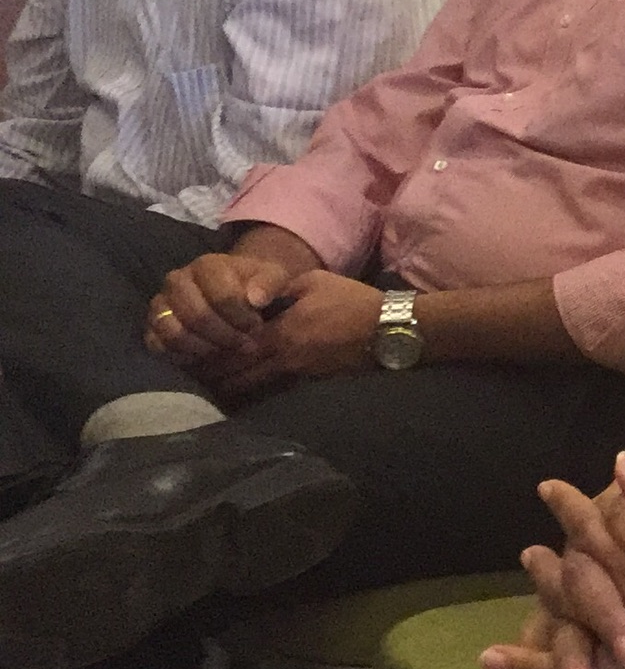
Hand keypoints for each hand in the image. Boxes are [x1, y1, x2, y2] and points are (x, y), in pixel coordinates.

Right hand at [147, 251, 294, 363]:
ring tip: (226, 350)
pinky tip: (205, 356)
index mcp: (206, 265)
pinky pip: (158, 345)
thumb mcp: (273, 279)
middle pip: (197, 316)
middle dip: (226, 336)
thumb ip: (269, 283)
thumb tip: (256, 299)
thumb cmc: (254, 287)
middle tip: (245, 344)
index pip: (221, 295)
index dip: (241, 317)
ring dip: (205, 348)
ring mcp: (160, 304)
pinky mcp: (151, 326)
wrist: (235, 293)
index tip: (257, 327)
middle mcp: (177, 281)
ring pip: (174, 332)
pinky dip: (182, 355)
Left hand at [206, 272, 385, 398]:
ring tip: (210, 383)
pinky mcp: (310, 380)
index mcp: (282, 332)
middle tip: (192, 372)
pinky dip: (252, 386)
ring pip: (253, 384)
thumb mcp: (315, 282)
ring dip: (230, 384)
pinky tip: (241, 385)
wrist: (389, 329)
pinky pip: (272, 386)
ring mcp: (298, 372)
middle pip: (238, 373)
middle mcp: (284, 357)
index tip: (191, 351)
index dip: (211, 352)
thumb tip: (249, 294)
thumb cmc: (353, 301)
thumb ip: (279, 288)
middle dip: (213, 374)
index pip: (235, 347)